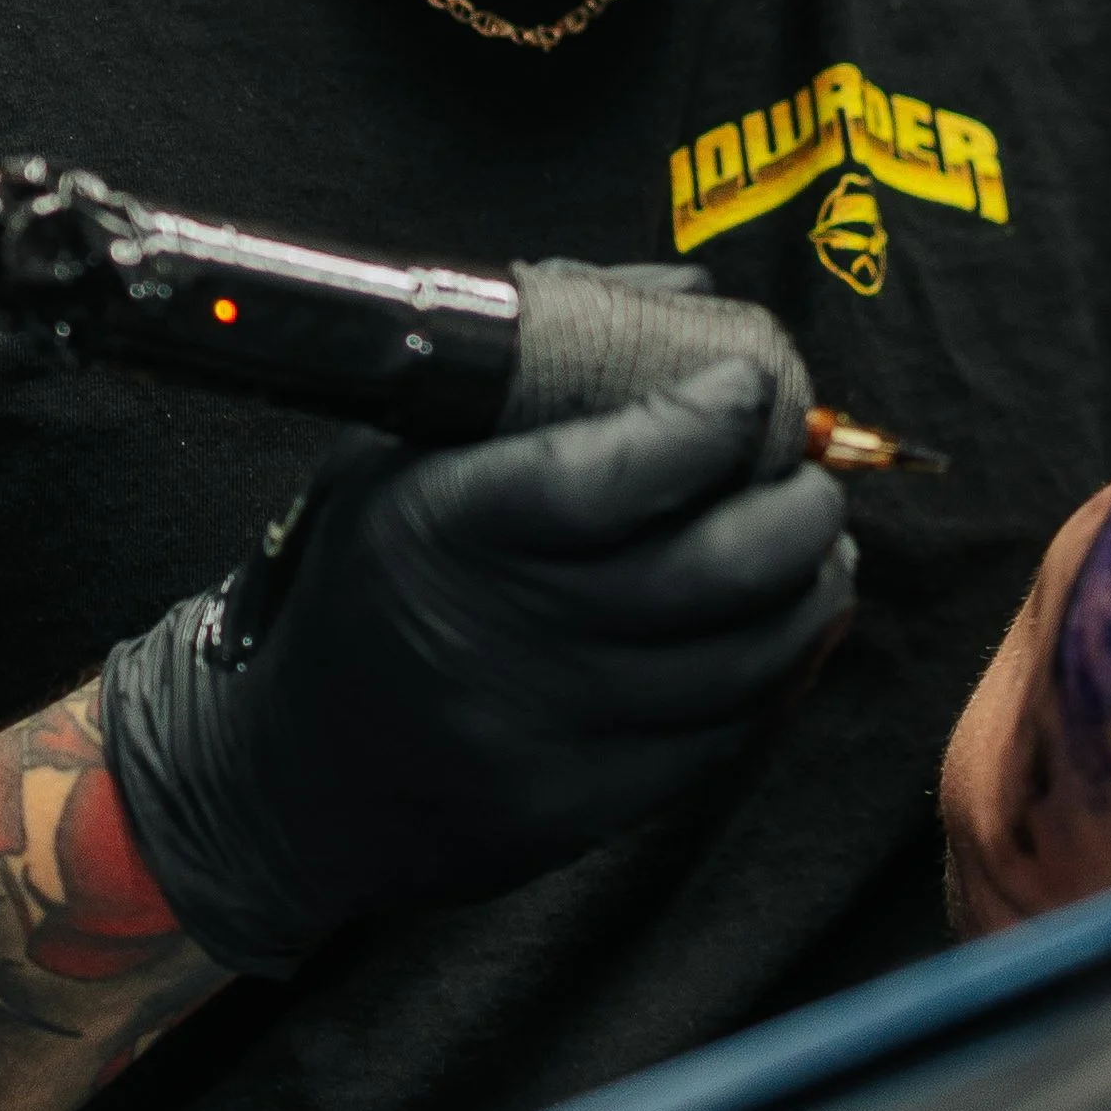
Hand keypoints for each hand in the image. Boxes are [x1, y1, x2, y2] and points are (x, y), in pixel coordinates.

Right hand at [101, 357, 853, 974]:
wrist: (288, 779)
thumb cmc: (364, 580)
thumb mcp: (398, 454)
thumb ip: (536, 368)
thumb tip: (688, 299)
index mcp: (439, 527)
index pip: (608, 475)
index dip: (707, 423)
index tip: (753, 381)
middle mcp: (494, 634)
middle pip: (705, 569)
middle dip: (793, 506)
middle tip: (811, 470)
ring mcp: (542, 735)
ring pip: (737, 659)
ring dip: (808, 587)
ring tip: (821, 541)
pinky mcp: (579, 812)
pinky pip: (722, 738)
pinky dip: (780, 671)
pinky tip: (789, 624)